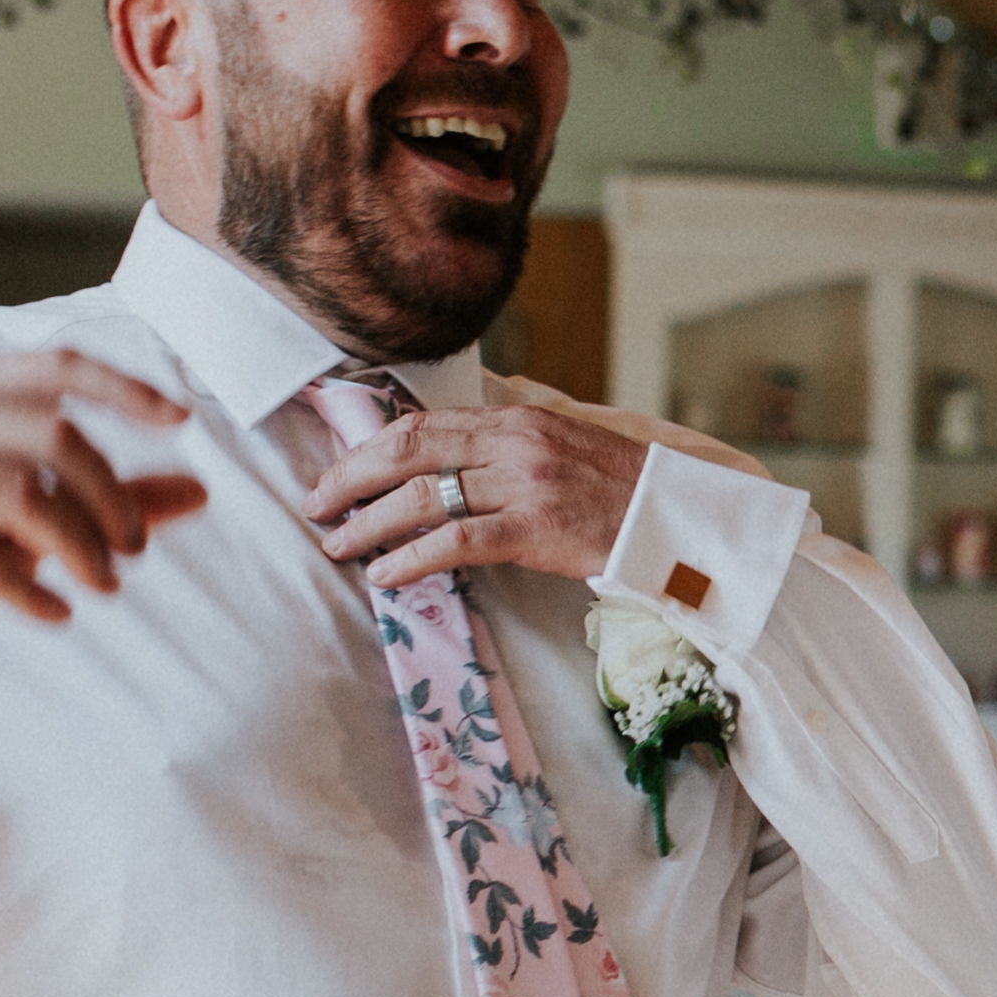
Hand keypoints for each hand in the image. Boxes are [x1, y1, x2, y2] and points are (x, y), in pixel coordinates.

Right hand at [0, 353, 205, 653]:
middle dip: (113, 497)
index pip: (55, 366)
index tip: (183, 419)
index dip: (125, 387)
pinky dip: (32, 592)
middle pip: (57, 436)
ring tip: (103, 584)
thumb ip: (102, 497)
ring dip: (81, 548)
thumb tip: (199, 492)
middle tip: (134, 549)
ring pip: (28, 496)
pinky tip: (54, 612)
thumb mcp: (25, 513)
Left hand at [307, 390, 662, 593]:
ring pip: (423, 496)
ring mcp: (525, 484)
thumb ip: (504, 452)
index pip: (422, 425)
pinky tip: (385, 575)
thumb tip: (445, 470)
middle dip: (350, 480)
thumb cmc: (620, 492)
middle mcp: (513, 443)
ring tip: (338, 546)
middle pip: (407, 451)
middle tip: (316, 507)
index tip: (337, 475)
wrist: (679, 518)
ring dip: (369, 524)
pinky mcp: (537, 528)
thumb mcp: (559, 450)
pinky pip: (457, 541)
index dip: (368, 449)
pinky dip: (411, 558)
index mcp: (515, 420)